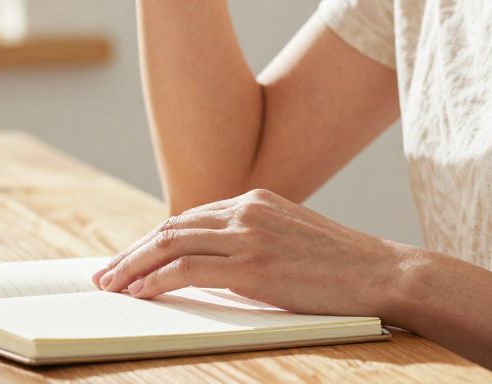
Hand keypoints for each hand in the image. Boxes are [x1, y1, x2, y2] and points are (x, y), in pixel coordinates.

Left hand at [91, 189, 408, 316]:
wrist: (385, 272)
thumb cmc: (343, 266)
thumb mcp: (290, 239)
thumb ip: (252, 240)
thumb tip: (213, 264)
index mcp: (254, 199)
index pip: (187, 219)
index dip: (152, 241)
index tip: (130, 259)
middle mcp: (245, 209)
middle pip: (170, 228)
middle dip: (132, 253)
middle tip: (106, 274)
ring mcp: (248, 234)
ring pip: (170, 244)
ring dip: (134, 267)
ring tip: (112, 286)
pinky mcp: (253, 263)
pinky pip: (187, 269)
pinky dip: (156, 280)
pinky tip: (140, 293)